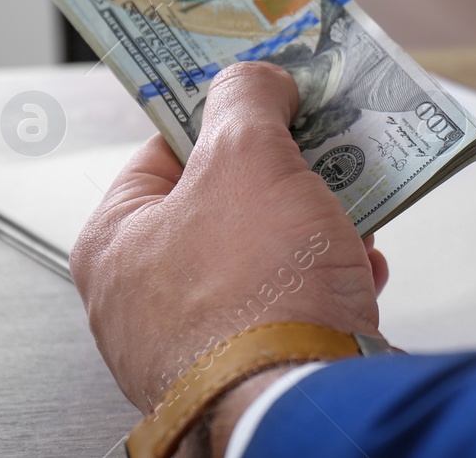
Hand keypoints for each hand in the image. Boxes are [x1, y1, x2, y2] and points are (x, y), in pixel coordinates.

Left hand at [72, 62, 388, 413]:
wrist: (299, 396)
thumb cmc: (252, 293)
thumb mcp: (246, 155)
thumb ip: (247, 99)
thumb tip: (256, 80)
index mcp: (116, 241)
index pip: (165, 148)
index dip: (223, 113)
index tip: (264, 93)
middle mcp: (143, 297)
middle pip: (224, 201)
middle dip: (286, 174)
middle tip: (319, 148)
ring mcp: (198, 338)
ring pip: (266, 252)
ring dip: (318, 225)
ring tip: (352, 208)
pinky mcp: (254, 365)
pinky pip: (294, 301)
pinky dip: (331, 277)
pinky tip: (359, 267)